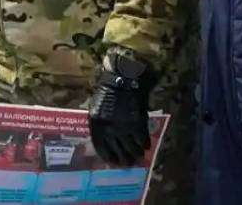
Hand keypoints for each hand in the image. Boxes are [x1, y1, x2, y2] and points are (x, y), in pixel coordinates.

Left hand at [88, 50, 155, 166]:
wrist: (123, 78)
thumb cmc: (107, 91)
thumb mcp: (96, 108)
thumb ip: (99, 124)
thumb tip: (104, 139)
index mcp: (97, 125)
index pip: (101, 148)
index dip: (108, 157)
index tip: (113, 162)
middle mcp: (110, 129)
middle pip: (118, 151)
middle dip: (124, 159)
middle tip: (128, 163)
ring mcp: (124, 127)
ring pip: (131, 148)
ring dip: (135, 154)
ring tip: (138, 157)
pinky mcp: (138, 123)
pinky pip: (142, 140)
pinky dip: (145, 144)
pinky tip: (146, 146)